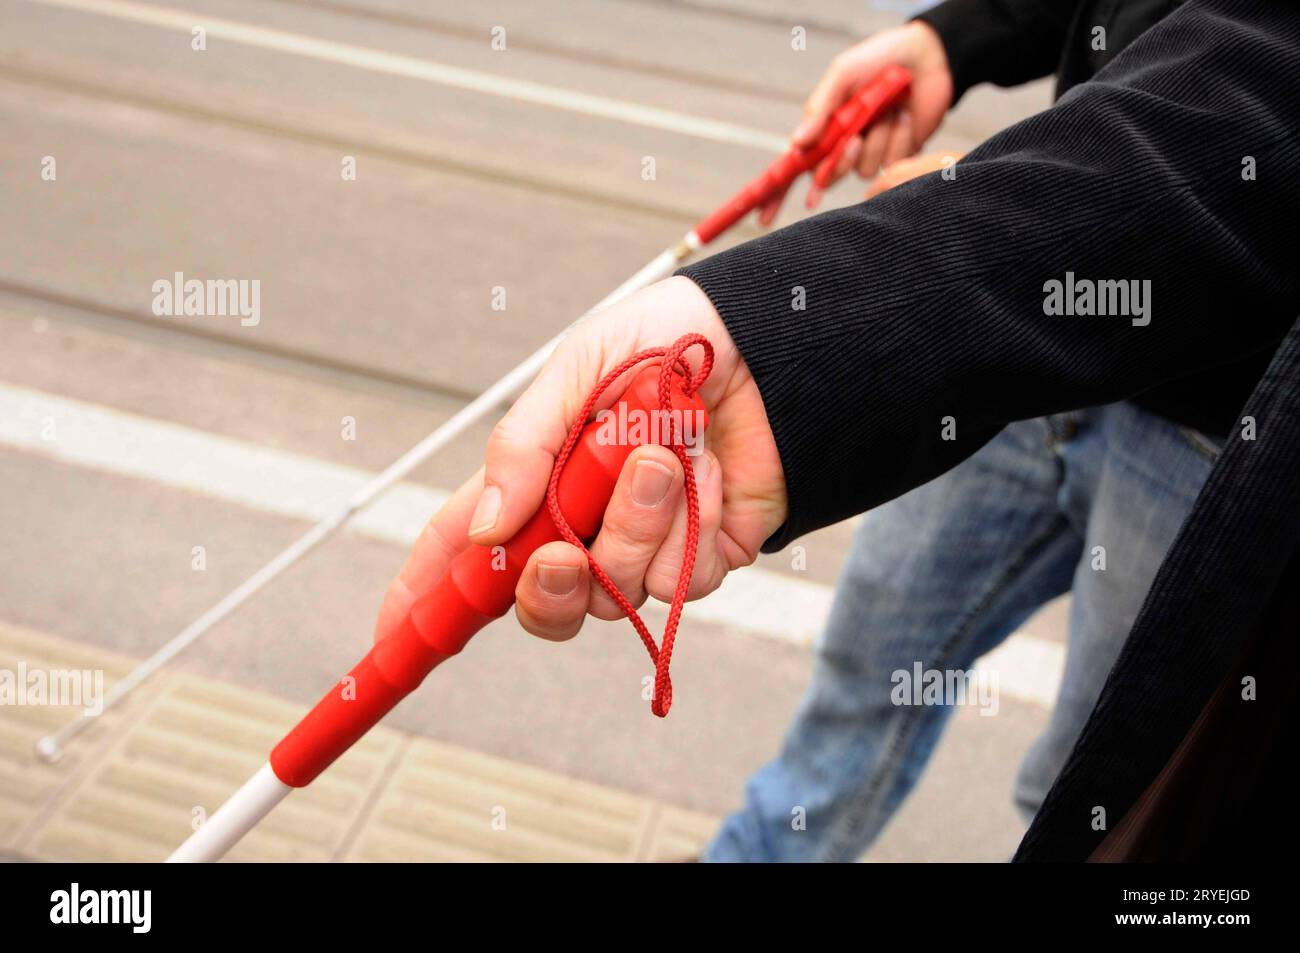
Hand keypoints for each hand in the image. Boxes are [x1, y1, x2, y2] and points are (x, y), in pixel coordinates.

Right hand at [373, 276, 786, 643]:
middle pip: (542, 602)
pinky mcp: (702, 560)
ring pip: (619, 592)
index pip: (465, 547)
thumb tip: (491, 531)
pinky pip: (682, 584)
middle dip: (551, 587)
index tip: (390, 636)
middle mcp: (584, 523)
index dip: (426, 594)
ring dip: (640, 526)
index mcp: (537, 477)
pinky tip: (709, 473)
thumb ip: (525, 443)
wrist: (772, 344)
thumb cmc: (667, 340)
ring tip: (667, 456)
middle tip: (566, 552)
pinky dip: (695, 527)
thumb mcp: (581, 366)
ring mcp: (643, 547)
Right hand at [759, 20, 952, 223]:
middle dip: (841, 163)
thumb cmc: (878, 60)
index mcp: (821, 129)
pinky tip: (905, 117)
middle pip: (827, 177)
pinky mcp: (896, 156)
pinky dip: (898, 140)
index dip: (775, 195)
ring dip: (877, 141)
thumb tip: (795, 145)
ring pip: (862, 172)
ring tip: (891, 110)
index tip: (763, 218)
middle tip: (856, 139)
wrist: (927, 56)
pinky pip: (890, 165)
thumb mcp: (842, 76)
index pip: (792, 167)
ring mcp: (869, 153)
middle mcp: (841, 146)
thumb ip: (819, 110)